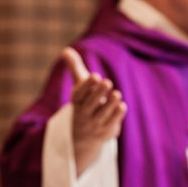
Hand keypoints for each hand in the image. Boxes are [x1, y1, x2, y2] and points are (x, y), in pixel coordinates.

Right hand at [62, 47, 126, 174]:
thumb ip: (75, 68)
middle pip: (91, 103)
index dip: (87, 85)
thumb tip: (66, 50)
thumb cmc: (84, 103)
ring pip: (103, 113)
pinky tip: (121, 106)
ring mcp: (95, 123)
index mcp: (77, 101)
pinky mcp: (106, 131)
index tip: (95, 76)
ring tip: (116, 94)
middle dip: (99, 92)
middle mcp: (84, 113)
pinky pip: (112, 122)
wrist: (83, 136)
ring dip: (110, 103)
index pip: (79, 94)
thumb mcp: (79, 87)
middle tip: (107, 82)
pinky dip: (117, 114)